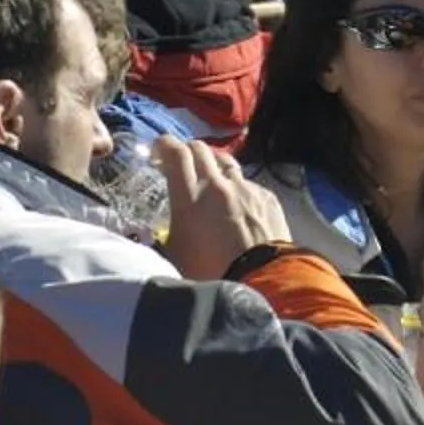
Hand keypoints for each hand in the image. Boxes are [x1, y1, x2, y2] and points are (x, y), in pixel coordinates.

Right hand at [159, 138, 291, 280]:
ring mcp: (245, 188)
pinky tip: (238, 206)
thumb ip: (166, 232)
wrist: (260, 279)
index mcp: (190, 198)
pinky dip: (238, 189)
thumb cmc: (209, 273)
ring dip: (214, 166)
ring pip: (226, 162)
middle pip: (200, 150)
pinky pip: (248, 184)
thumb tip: (157, 231)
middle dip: (187, 151)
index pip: (176, 154)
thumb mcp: (175, 255)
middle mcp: (217, 185)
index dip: (165, 145)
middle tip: (181, 164)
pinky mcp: (266, 196)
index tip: (159, 149)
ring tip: (210, 179)